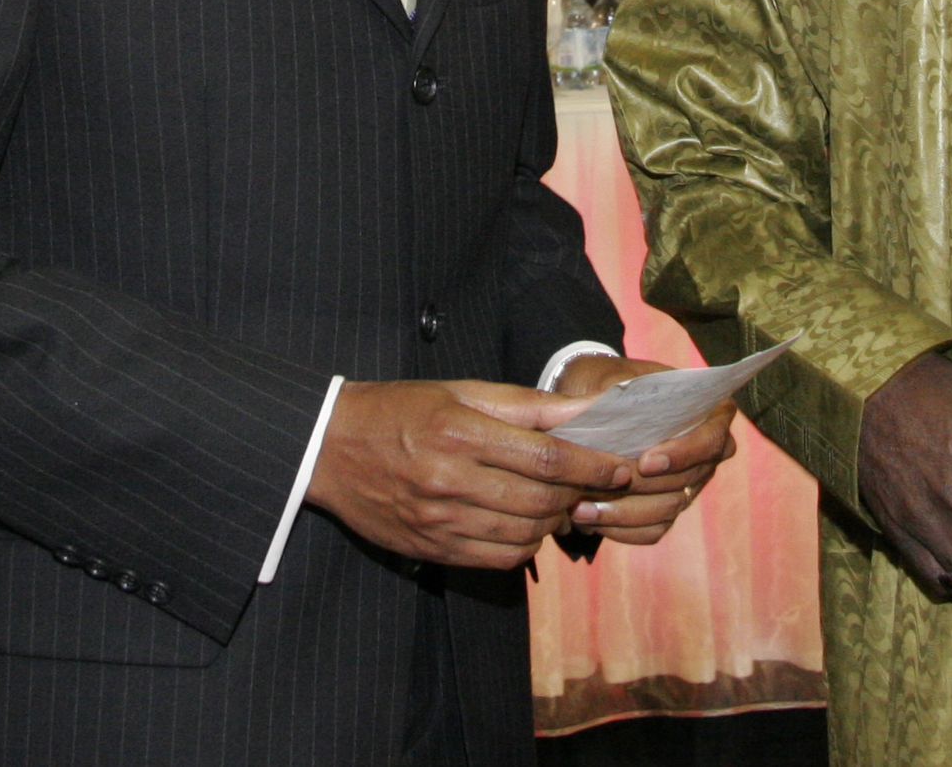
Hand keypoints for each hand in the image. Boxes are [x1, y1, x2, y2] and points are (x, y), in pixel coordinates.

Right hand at [305, 379, 630, 569]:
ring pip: (525, 534)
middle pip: (541, 500)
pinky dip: (525, 544)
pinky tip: (526, 523)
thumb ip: (528, 406)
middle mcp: (450, 481)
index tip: (621, 465)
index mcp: (461, 433)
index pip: (547, 458)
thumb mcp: (462, 392)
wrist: (329, 447)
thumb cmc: (402, 409)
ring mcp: (439, 521)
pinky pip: (497, 559)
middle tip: (597, 482)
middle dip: (580, 493)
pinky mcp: (431, 548)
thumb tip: (586, 411)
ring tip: (560, 499)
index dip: (592, 466)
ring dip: (555, 520)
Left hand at [553, 355, 738, 545]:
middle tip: (599, 487)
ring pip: (669, 509)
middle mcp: (705, 450)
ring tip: (582, 509)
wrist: (592, 404)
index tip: (646, 462)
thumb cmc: (607, 382)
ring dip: (624, 513)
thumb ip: (612, 396)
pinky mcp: (669, 506)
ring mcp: (690, 481)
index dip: (683, 454)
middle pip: (688, 480)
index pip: (711, 438)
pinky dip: (622, 528)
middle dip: (642, 487)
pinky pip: (653, 529)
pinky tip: (589, 520)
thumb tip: (602, 414)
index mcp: (706, 410)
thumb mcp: (607, 378)